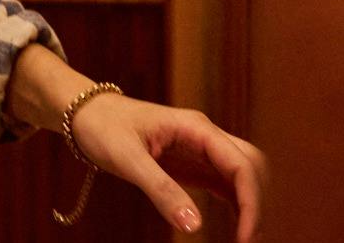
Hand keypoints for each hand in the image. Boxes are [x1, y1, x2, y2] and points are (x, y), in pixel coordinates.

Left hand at [69, 91, 265, 241]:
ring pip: (242, 174)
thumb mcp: (128, 160)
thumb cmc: (104, 127)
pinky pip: (225, 182)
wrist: (86, 113)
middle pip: (251, 166)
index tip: (245, 237)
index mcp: (196, 128)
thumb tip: (194, 227)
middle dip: (256, 203)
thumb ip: (161, 191)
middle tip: (247, 242)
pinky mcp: (193, 163)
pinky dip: (236, 204)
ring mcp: (201, 149)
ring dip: (250, 204)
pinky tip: (234, 226)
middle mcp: (205, 136)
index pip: (241, 164)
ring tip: (245, 238)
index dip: (251, 202)